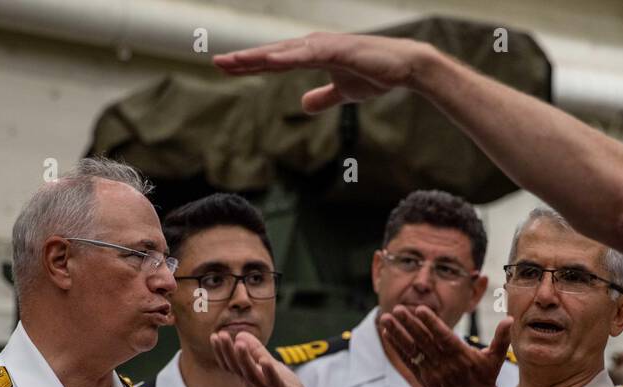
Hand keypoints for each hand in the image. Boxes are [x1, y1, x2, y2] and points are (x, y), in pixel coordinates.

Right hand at [210, 330, 318, 386]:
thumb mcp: (271, 368)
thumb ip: (256, 353)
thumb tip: (240, 335)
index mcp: (252, 379)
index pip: (233, 365)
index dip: (223, 352)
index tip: (215, 336)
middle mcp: (257, 385)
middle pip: (239, 369)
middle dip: (228, 352)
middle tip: (220, 336)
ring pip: (253, 376)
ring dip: (245, 360)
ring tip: (238, 344)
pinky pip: (276, 384)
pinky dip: (270, 373)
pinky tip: (265, 362)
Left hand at [214, 32, 433, 112]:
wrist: (404, 68)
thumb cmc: (374, 75)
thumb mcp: (343, 93)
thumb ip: (322, 98)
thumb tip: (303, 105)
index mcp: (311, 54)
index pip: (274, 60)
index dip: (250, 64)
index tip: (226, 68)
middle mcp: (313, 46)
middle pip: (273, 53)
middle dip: (246, 59)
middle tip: (218, 62)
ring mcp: (325, 46)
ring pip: (285, 52)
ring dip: (260, 56)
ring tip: (236, 61)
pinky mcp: (338, 50)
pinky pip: (308, 54)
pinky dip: (289, 56)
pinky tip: (272, 60)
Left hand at [379, 305, 511, 386]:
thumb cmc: (486, 378)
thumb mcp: (496, 359)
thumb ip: (502, 338)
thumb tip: (510, 319)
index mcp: (462, 357)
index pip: (444, 338)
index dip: (431, 324)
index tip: (419, 309)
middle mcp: (446, 365)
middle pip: (424, 342)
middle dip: (409, 325)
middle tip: (398, 308)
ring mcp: (433, 373)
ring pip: (413, 351)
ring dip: (398, 334)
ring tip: (386, 318)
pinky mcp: (424, 379)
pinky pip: (408, 361)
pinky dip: (397, 347)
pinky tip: (388, 333)